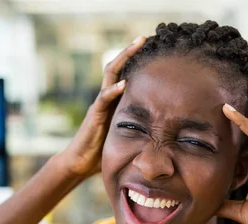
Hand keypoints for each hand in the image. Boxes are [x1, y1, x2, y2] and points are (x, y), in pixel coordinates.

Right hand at [60, 36, 145, 178]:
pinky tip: (125, 83)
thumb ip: (140, 126)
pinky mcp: (95, 115)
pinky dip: (114, 90)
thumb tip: (165, 129)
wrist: (82, 162)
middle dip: (129, 51)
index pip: (125, 74)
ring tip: (135, 46)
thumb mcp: (127, 134)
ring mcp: (100, 104)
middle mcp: (106, 97)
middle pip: (116, 67)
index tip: (150, 49)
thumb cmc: (104, 151)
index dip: (135, 61)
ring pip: (110, 75)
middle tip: (143, 38)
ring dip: (122, 59)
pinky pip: (104, 98)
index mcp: (115, 100)